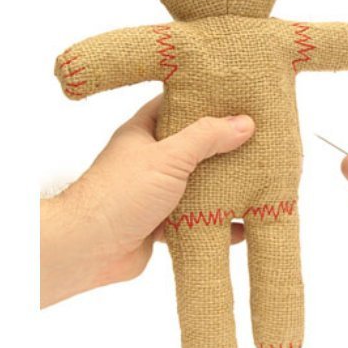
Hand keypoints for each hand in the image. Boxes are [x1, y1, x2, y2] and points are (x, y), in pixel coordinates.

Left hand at [40, 95, 254, 307]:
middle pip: (193, 147)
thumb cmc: (120, 194)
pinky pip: (196, 219)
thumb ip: (205, 138)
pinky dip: (216, 222)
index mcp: (144, 132)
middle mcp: (150, 160)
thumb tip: (243, 123)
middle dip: (222, 147)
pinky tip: (241, 225)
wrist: (89, 249)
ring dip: (223, 187)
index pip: (176, 105)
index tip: (236, 98)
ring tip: (259, 181)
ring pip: (197, 185)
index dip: (204, 99)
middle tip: (258, 140)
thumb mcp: (168, 156)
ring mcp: (155, 192)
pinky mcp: (161, 223)